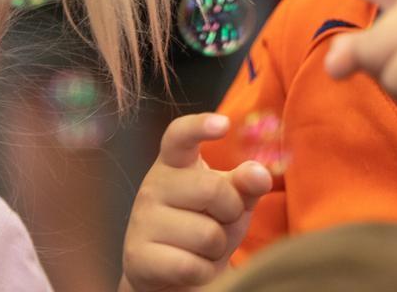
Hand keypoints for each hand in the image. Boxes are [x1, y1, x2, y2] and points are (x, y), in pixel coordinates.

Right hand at [122, 114, 272, 290]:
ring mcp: (141, 221)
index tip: (224, 124)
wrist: (170, 272)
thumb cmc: (205, 223)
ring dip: (217, 247)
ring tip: (203, 247)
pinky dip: (204, 272)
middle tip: (221, 220)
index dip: (200, 127)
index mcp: (174, 162)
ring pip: (207, 235)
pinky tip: (192, 267)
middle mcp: (153, 185)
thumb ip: (246, 182)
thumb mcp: (231, 199)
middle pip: (213, 189)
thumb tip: (258, 174)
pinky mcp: (137, 257)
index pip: (180, 136)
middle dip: (231, 211)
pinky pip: (191, 266)